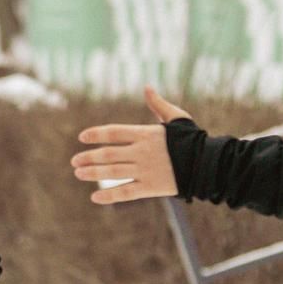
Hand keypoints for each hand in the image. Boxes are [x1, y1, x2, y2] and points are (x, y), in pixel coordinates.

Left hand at [71, 87, 192, 203]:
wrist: (208, 164)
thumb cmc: (192, 138)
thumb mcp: (176, 117)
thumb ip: (158, 104)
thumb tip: (147, 87)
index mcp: (146, 134)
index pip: (115, 132)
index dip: (96, 134)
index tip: (82, 137)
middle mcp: (142, 152)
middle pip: (109, 154)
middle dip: (89, 156)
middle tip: (74, 161)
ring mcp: (145, 170)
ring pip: (113, 172)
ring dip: (93, 173)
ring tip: (78, 173)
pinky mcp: (151, 187)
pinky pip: (126, 193)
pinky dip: (109, 196)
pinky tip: (94, 197)